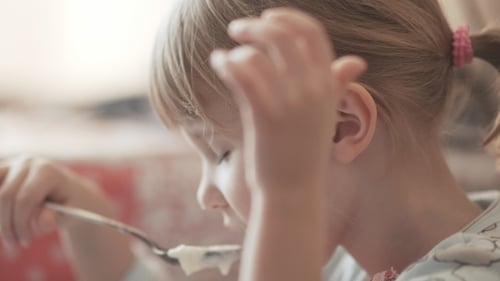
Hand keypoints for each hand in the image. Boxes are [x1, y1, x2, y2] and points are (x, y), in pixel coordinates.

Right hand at [0, 156, 109, 247]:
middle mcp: (28, 163)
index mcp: (47, 171)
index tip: (25, 242)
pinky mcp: (4, 171)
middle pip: (5, 196)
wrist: (71, 193)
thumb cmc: (72, 205)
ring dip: (0, 217)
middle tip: (15, 243)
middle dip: (7, 224)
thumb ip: (56, 219)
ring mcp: (13, 165)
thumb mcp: (71, 215)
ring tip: (12, 234)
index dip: (21, 223)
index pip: (25, 198)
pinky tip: (6, 220)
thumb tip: (44, 221)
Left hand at [210, 8, 365, 192]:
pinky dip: (226, 62)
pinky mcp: (266, 115)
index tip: (268, 16)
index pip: (313, 33)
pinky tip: (218, 62)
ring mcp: (290, 102)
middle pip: (284, 35)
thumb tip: (357, 60)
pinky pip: (243, 73)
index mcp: (327, 86)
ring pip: (260, 53)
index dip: (288, 18)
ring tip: (226, 53)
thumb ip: (337, 83)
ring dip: (238, 46)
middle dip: (258, 25)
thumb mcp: (326, 115)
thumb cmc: (304, 152)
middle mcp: (312, 89)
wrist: (293, 191)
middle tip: (238, 28)